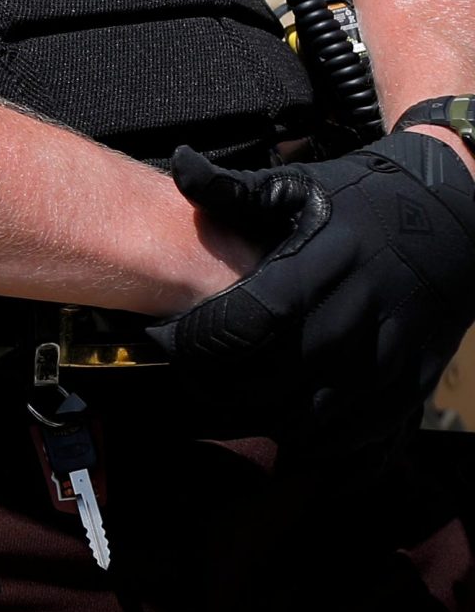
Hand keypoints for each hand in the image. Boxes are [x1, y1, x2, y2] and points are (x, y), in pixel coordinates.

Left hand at [147, 129, 474, 453]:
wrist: (453, 223)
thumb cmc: (361, 203)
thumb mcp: (299, 186)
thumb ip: (234, 189)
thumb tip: (179, 163)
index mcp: (323, 268)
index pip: (249, 322)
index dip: (200, 339)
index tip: (165, 339)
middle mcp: (358, 320)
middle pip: (274, 381)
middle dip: (219, 389)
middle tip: (186, 379)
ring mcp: (390, 361)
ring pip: (313, 420)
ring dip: (260, 423)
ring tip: (223, 407)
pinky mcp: (412, 388)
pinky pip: (359, 439)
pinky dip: (316, 448)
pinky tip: (282, 433)